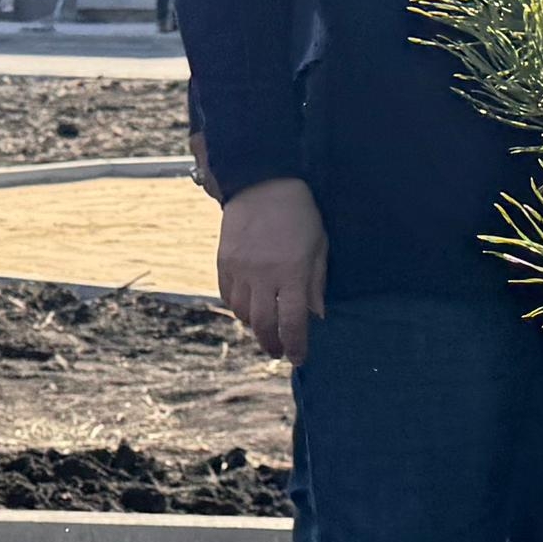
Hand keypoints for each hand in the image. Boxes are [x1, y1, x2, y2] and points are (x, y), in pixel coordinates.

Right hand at [213, 177, 326, 364]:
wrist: (262, 183)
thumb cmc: (300, 214)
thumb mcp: (318, 247)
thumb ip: (315, 283)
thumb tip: (316, 316)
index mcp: (292, 273)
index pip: (293, 322)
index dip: (296, 345)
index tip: (298, 358)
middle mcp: (263, 276)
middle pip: (264, 325)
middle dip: (273, 344)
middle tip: (280, 351)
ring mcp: (240, 270)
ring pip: (243, 313)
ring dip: (255, 326)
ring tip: (266, 328)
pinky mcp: (224, 262)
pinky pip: (228, 296)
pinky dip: (239, 308)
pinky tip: (249, 308)